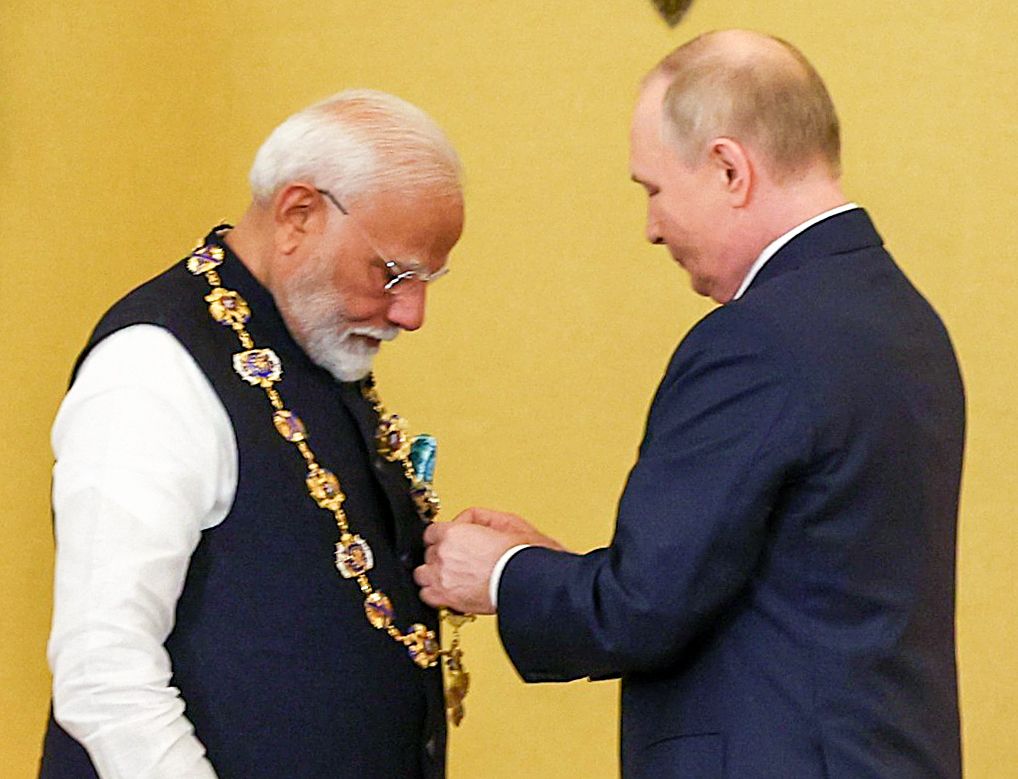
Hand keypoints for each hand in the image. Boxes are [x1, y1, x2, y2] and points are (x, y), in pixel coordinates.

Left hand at [414, 508, 565, 613]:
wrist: (526, 580)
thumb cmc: (521, 554)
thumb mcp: (504, 521)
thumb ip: (478, 517)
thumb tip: (464, 521)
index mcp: (453, 533)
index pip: (431, 533)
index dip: (441, 537)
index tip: (447, 542)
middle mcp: (443, 555)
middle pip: (428, 553)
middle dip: (440, 556)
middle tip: (457, 561)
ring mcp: (442, 578)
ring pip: (421, 575)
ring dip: (432, 574)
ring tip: (448, 577)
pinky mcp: (447, 598)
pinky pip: (426, 595)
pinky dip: (434, 594)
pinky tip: (446, 591)